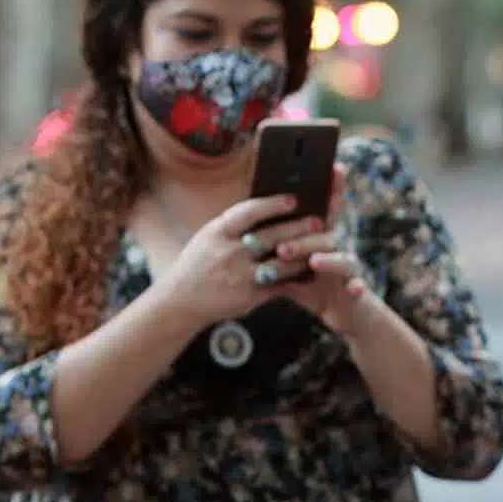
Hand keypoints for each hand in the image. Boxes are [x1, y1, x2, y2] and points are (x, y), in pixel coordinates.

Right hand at [155, 194, 323, 327]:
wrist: (180, 301)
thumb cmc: (199, 264)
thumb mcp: (209, 237)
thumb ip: (234, 225)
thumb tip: (268, 207)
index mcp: (217, 232)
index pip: (248, 212)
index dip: (272, 205)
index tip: (293, 199)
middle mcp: (229, 252)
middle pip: (271, 236)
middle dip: (298, 228)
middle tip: (319, 220)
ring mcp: (240, 276)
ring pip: (281, 262)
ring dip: (304, 253)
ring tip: (322, 244)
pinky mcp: (250, 296)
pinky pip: (281, 284)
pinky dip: (297, 277)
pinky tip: (311, 270)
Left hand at [273, 166, 379, 337]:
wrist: (342, 312)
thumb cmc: (313, 285)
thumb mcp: (292, 266)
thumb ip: (278, 248)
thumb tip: (247, 231)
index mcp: (318, 237)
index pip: (321, 208)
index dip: (330, 187)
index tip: (333, 166)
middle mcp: (335, 246)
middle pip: (328, 228)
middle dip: (317, 223)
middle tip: (291, 231)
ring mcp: (347, 266)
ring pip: (341, 256)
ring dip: (326, 257)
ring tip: (312, 261)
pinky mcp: (356, 287)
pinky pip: (358, 285)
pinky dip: (357, 286)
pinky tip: (354, 289)